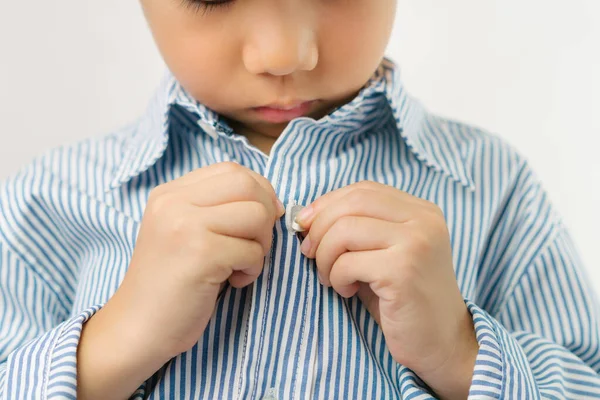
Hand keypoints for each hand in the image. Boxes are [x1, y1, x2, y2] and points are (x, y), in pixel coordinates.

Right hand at [105, 162, 282, 356]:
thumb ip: (216, 209)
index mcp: (170, 193)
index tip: (261, 219)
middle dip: (266, 214)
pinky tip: (233, 281)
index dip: (258, 191)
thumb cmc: (171, 284)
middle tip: (256, 244)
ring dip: (261, 244)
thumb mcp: (185, 232)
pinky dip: (252, 269)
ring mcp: (185, 225)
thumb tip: (272, 201)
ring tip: (242, 265)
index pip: (231, 169)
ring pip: (257, 214)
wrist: (137, 327)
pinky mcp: (200, 254)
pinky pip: (252, 250)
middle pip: (248, 184)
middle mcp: (174, 202)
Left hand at [296, 181, 477, 399]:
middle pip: (352, 204)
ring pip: (344, 230)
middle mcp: (423, 220)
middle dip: (320, 228)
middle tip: (310, 253)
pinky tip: (348, 291)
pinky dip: (336, 277)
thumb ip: (357, 228)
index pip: (363, 190)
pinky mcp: (403, 270)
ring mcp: (416, 243)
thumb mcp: (383, 253)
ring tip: (331, 277)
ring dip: (325, 256)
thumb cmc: (403, 299)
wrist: (441, 343)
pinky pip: (347, 262)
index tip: (306, 226)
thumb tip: (307, 216)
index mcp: (421, 211)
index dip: (327, 204)